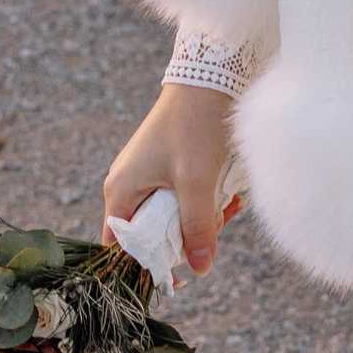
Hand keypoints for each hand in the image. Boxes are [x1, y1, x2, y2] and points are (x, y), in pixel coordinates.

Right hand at [104, 82, 241, 278]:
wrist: (208, 79)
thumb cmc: (195, 126)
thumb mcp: (197, 182)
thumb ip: (197, 227)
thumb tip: (200, 269)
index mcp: (121, 192)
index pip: (124, 246)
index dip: (151, 264)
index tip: (183, 274)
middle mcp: (129, 185)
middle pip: (153, 233)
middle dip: (188, 236)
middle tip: (219, 224)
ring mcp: (149, 174)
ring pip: (174, 215)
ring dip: (204, 217)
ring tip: (230, 204)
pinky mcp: (169, 165)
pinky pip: (185, 196)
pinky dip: (207, 199)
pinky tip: (231, 193)